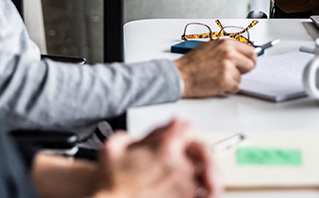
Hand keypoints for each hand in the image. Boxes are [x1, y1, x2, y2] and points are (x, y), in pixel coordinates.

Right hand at [93, 119, 221, 197]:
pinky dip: (208, 193)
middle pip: (204, 150)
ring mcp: (185, 187)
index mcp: (164, 148)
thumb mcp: (113, 147)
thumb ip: (137, 134)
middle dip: (200, 150)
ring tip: (208, 177)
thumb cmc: (108, 181)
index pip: (189, 128)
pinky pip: (206, 196)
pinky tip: (206, 193)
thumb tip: (161, 127)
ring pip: (210, 175)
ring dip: (209, 172)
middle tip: (198, 155)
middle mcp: (179, 166)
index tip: (183, 134)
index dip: (184, 130)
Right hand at [175, 38, 256, 97]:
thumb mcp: (211, 47)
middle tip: (232, 72)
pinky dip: (228, 88)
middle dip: (244, 70)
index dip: (249, 58)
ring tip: (218, 76)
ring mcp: (228, 67)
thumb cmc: (192, 63)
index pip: (251, 51)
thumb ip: (227, 49)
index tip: (247, 62)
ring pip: (242, 77)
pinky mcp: (225, 80)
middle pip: (251, 64)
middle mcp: (229, 53)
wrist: (180, 75)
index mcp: (226, 43)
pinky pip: (236, 87)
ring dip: (233, 79)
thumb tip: (241, 53)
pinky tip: (217, 83)